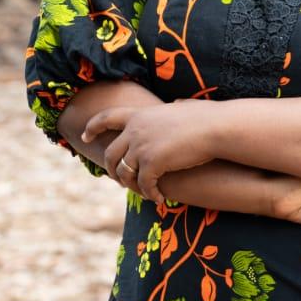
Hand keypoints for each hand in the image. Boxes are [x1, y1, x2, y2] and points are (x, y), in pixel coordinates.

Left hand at [83, 99, 218, 202]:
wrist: (215, 128)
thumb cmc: (207, 116)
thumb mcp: (185, 106)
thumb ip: (177, 106)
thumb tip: (180, 103)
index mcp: (140, 114)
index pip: (107, 117)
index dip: (93, 126)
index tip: (85, 134)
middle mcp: (135, 130)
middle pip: (111, 153)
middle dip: (111, 169)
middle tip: (118, 179)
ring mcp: (141, 147)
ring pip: (124, 173)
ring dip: (132, 185)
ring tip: (144, 191)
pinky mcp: (152, 164)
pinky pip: (144, 185)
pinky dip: (150, 193)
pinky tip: (159, 198)